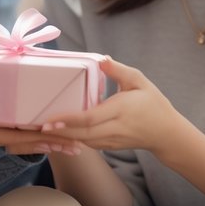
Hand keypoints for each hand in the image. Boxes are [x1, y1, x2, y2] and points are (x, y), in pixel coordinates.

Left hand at [41, 58, 191, 157]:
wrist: (166, 134)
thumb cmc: (153, 103)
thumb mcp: (139, 81)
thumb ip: (119, 70)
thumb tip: (100, 58)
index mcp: (122, 110)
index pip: (91, 118)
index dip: (69, 120)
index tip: (50, 120)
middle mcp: (116, 128)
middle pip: (83, 133)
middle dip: (59, 131)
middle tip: (37, 126)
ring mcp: (113, 140)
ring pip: (84, 141)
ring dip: (64, 137)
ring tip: (43, 130)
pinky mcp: (111, 147)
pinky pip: (89, 145)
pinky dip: (74, 140)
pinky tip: (60, 134)